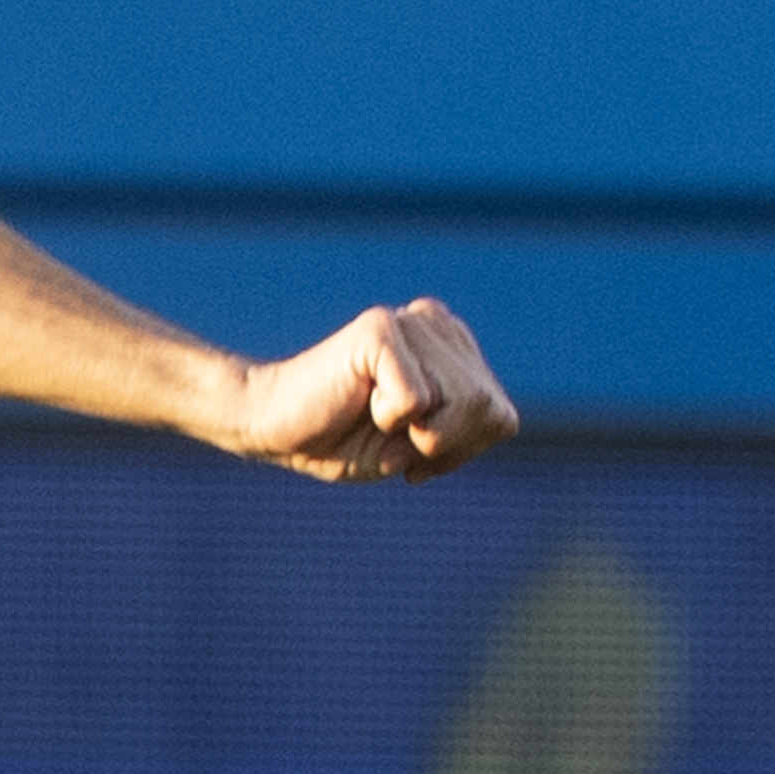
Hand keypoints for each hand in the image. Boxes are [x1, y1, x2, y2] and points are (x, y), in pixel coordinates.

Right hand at [222, 298, 516, 479]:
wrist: (274, 427)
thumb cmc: (346, 438)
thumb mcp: (425, 445)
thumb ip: (469, 426)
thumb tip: (497, 413)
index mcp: (454, 348)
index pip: (500, 419)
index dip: (459, 451)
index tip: (414, 450)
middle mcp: (437, 324)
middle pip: (487, 411)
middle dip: (442, 446)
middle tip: (391, 437)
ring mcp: (410, 322)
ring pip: (461, 405)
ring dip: (415, 436)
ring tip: (376, 417)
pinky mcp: (379, 330)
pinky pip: (416, 403)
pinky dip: (388, 422)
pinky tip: (359, 402)